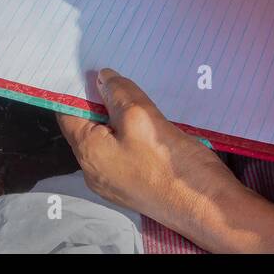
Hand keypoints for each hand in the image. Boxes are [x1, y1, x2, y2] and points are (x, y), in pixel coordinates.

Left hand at [57, 69, 244, 232]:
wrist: (206, 208)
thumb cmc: (171, 165)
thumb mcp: (142, 118)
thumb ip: (118, 94)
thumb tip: (102, 78)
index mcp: (89, 154)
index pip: (67, 113)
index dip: (75, 87)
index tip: (89, 64)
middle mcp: (95, 170)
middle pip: (87, 125)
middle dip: (99, 99)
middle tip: (116, 72)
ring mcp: (115, 179)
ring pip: (107, 137)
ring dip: (117, 114)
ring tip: (134, 90)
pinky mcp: (135, 182)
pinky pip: (123, 150)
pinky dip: (129, 131)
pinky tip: (147, 117)